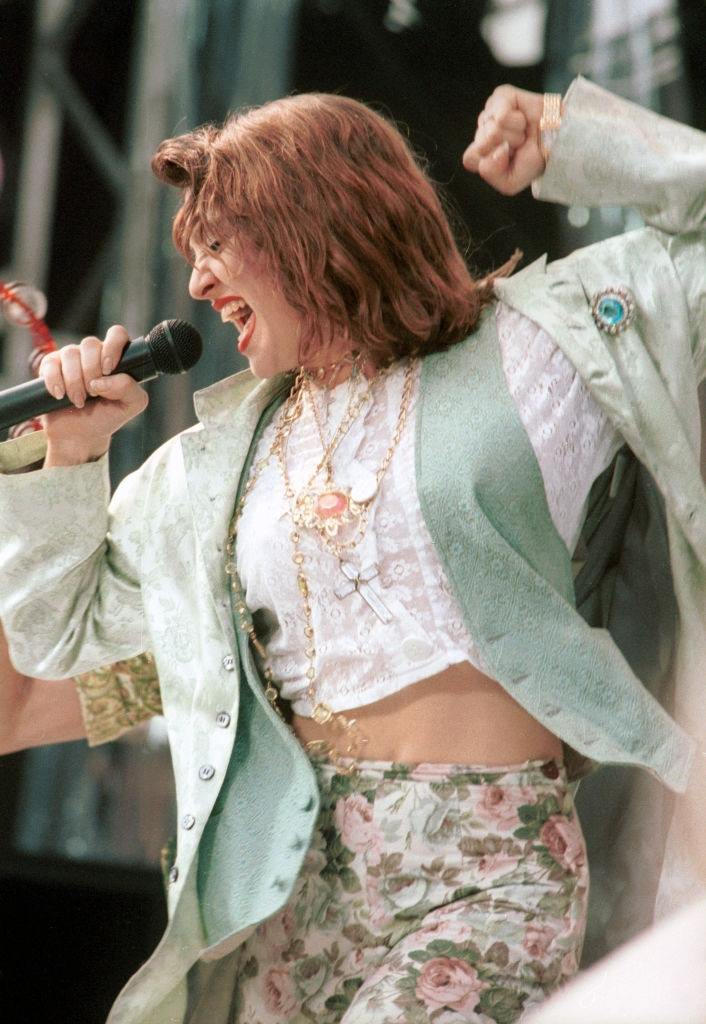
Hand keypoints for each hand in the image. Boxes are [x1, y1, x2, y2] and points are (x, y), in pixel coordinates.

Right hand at [39, 324, 148, 465]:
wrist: (80, 435)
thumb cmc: (106, 417)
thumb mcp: (130, 406)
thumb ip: (130, 389)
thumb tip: (105, 379)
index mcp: (115, 358)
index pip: (117, 334)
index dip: (112, 347)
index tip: (108, 369)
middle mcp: (93, 354)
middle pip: (90, 344)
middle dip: (91, 371)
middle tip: (94, 393)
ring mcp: (72, 358)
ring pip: (70, 353)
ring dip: (75, 381)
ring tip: (79, 401)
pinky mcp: (51, 366)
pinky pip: (50, 363)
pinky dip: (55, 381)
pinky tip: (61, 395)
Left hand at [462, 85, 545, 194]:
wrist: (559, 139)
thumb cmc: (535, 159)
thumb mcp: (510, 182)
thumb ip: (491, 174)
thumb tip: (493, 151)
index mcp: (481, 152)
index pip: (470, 158)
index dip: (491, 161)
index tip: (510, 158)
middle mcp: (483, 131)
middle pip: (481, 144)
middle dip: (505, 147)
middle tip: (520, 143)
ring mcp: (490, 112)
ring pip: (491, 130)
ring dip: (513, 135)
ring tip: (523, 132)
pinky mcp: (500, 96)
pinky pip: (500, 115)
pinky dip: (515, 121)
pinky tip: (523, 119)